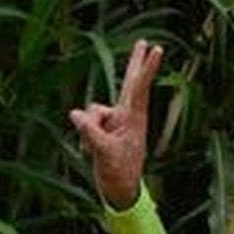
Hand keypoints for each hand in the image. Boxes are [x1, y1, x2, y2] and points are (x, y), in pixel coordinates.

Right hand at [68, 38, 163, 210]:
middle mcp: (126, 115)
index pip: (140, 87)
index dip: (146, 67)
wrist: (119, 191)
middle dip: (135, 62)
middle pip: (129, 82)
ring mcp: (114, 121)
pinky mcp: (103, 128)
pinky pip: (85, 122)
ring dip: (88, 128)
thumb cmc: (119, 173)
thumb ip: (90, 131)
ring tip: (96, 150)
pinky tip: (89, 151)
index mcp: (134, 118)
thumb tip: (75, 113)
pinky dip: (84, 135)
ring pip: (92, 110)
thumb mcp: (103, 152)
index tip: (158, 48)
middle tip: (143, 41)